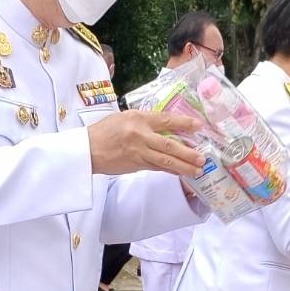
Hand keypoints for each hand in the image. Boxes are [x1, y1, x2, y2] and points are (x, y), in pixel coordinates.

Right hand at [88, 110, 203, 177]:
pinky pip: (157, 168)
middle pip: (169, 145)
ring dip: (183, 166)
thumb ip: (144, 121)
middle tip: (202, 158)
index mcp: (138, 118)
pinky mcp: (135, 165)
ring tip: (197, 170)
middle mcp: (140, 135)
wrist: (87, 149)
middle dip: (188, 153)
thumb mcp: (124, 117)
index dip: (184, 123)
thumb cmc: (105, 131)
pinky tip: (181, 172)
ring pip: (165, 161)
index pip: (166, 120)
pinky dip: (170, 171)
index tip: (198, 125)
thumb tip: (166, 124)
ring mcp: (138, 152)